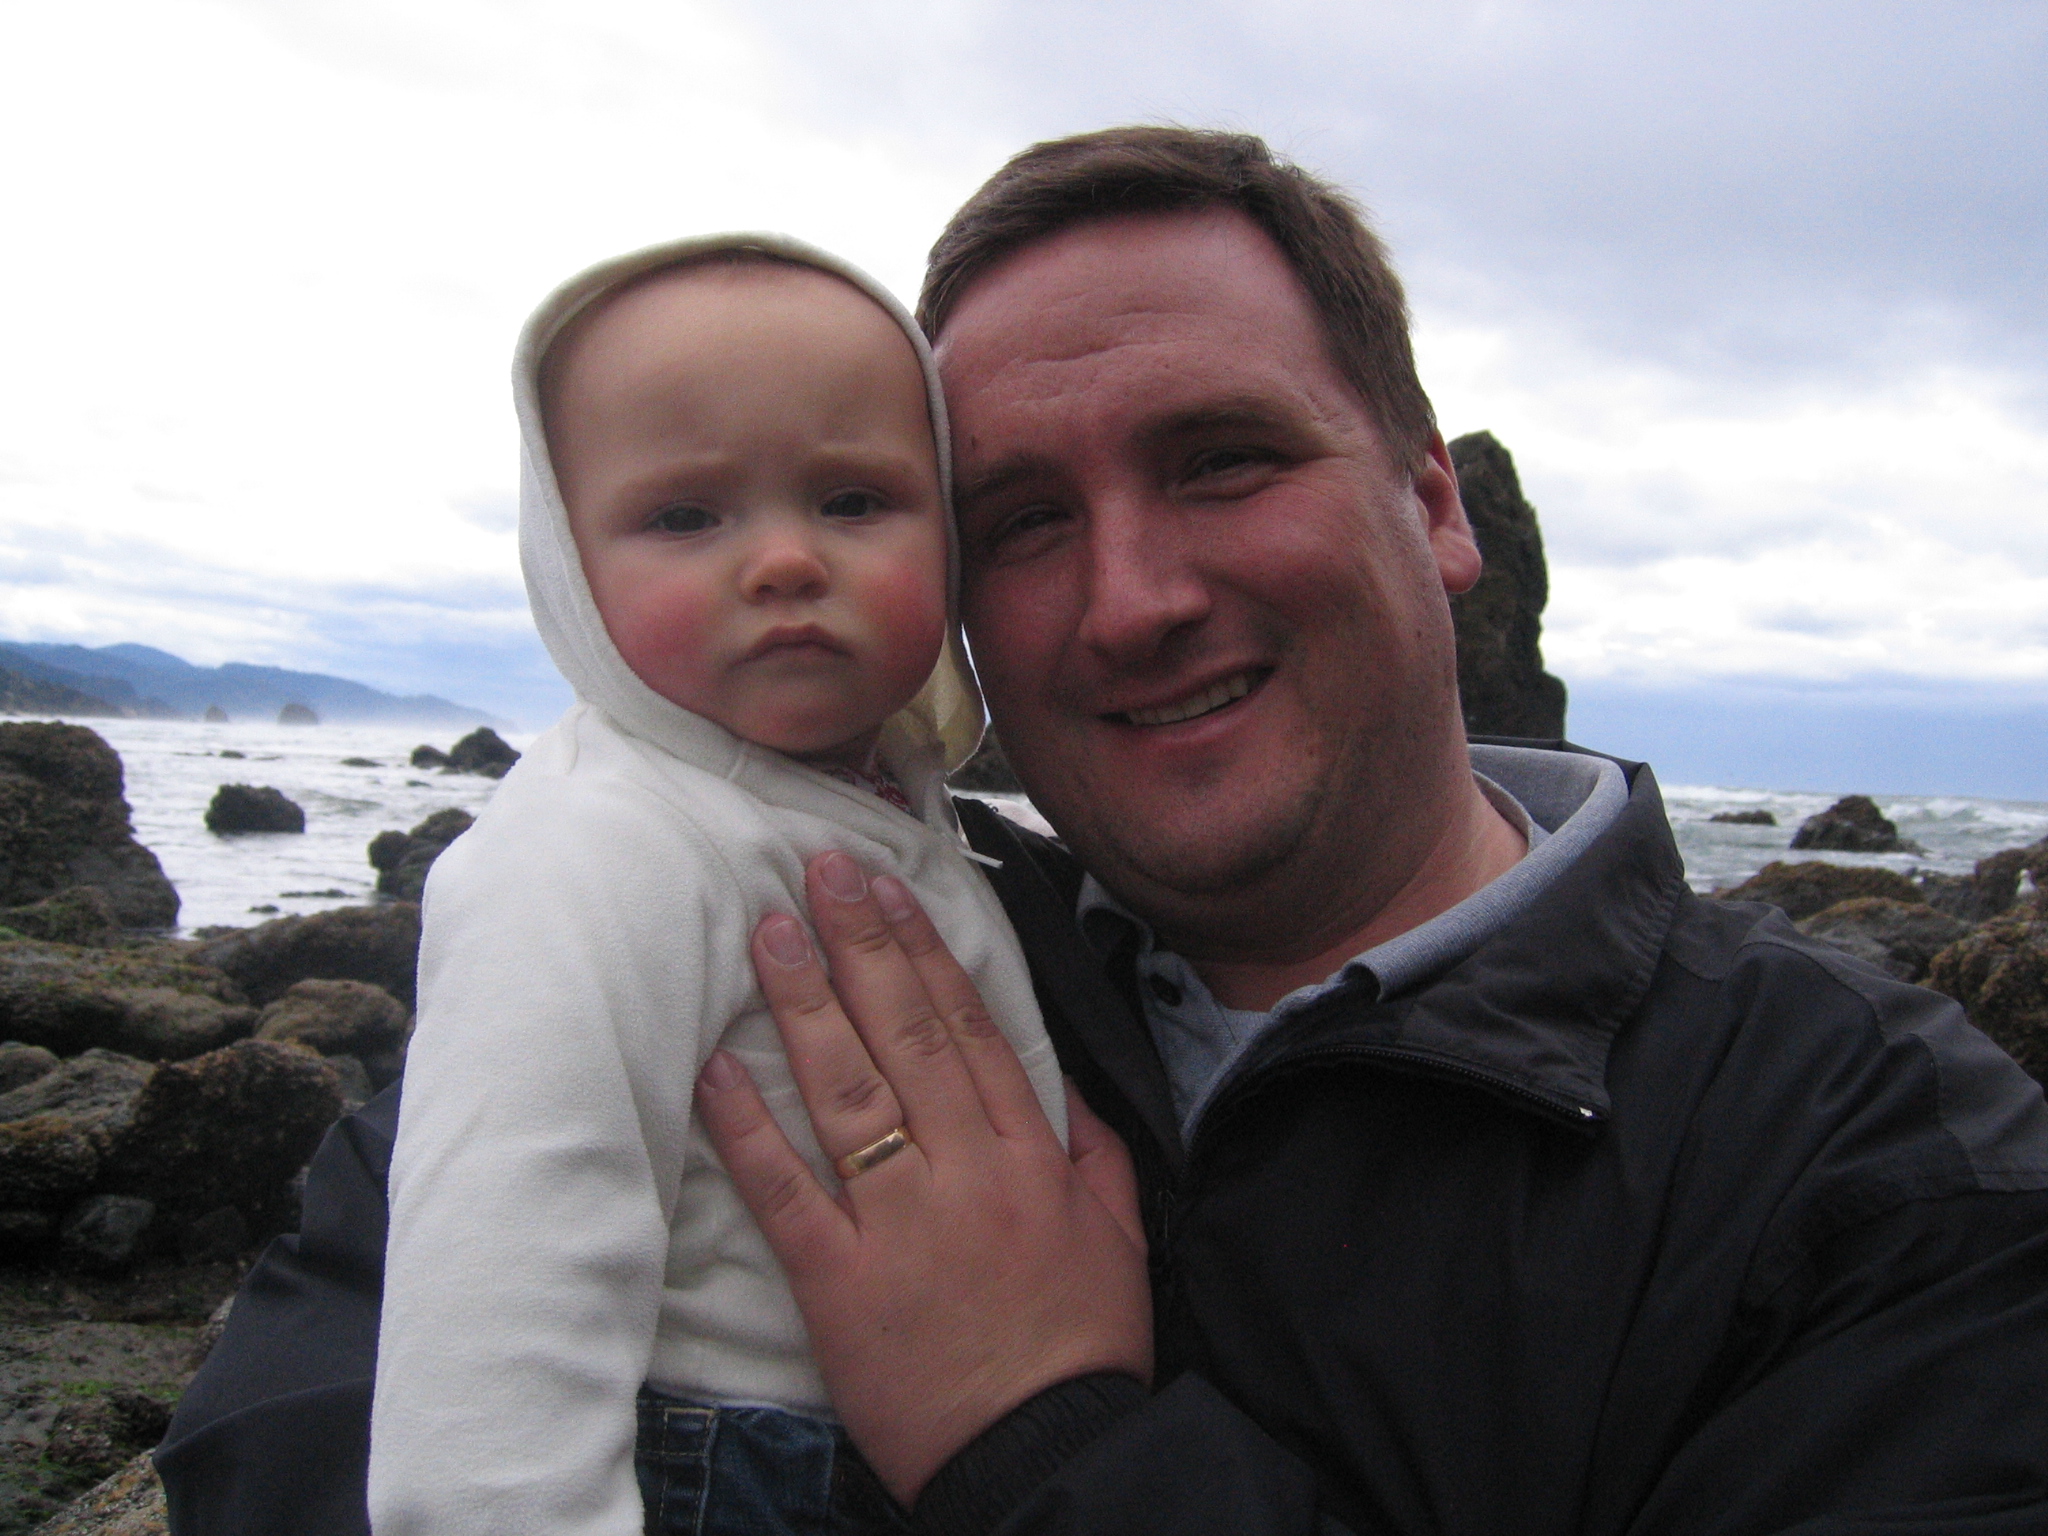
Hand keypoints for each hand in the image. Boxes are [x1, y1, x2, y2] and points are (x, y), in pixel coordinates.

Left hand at [695, 850, 1150, 1505]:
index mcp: (1029, 1156)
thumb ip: (1090, 1144)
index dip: (926, 952)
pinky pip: (788, 1195)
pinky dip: (749, 1131)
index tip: (891, 891)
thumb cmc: (1079, 1345)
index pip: (971, 1029)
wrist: (1043, 1456)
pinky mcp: (841, 1284)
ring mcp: (901, 1224)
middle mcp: (964, 1173)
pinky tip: (714, 1070)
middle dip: (860, 945)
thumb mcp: (1119, 1233)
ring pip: (847, 1092)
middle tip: (819, 871)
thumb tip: (1062, 1079)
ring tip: (770, 937)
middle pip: (906, 1036)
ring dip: (804, 1006)